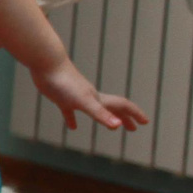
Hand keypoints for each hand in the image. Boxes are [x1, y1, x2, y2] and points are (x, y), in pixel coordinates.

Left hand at [31, 58, 147, 132]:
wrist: (46, 64)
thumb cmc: (65, 83)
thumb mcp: (84, 102)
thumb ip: (100, 114)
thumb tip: (117, 126)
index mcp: (98, 99)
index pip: (122, 106)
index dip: (135, 114)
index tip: (146, 122)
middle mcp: (90, 97)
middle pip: (112, 108)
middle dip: (124, 118)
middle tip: (133, 129)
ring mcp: (75, 97)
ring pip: (94, 110)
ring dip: (104, 117)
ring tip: (111, 128)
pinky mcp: (61, 98)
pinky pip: (69, 111)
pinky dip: (73, 119)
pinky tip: (73, 126)